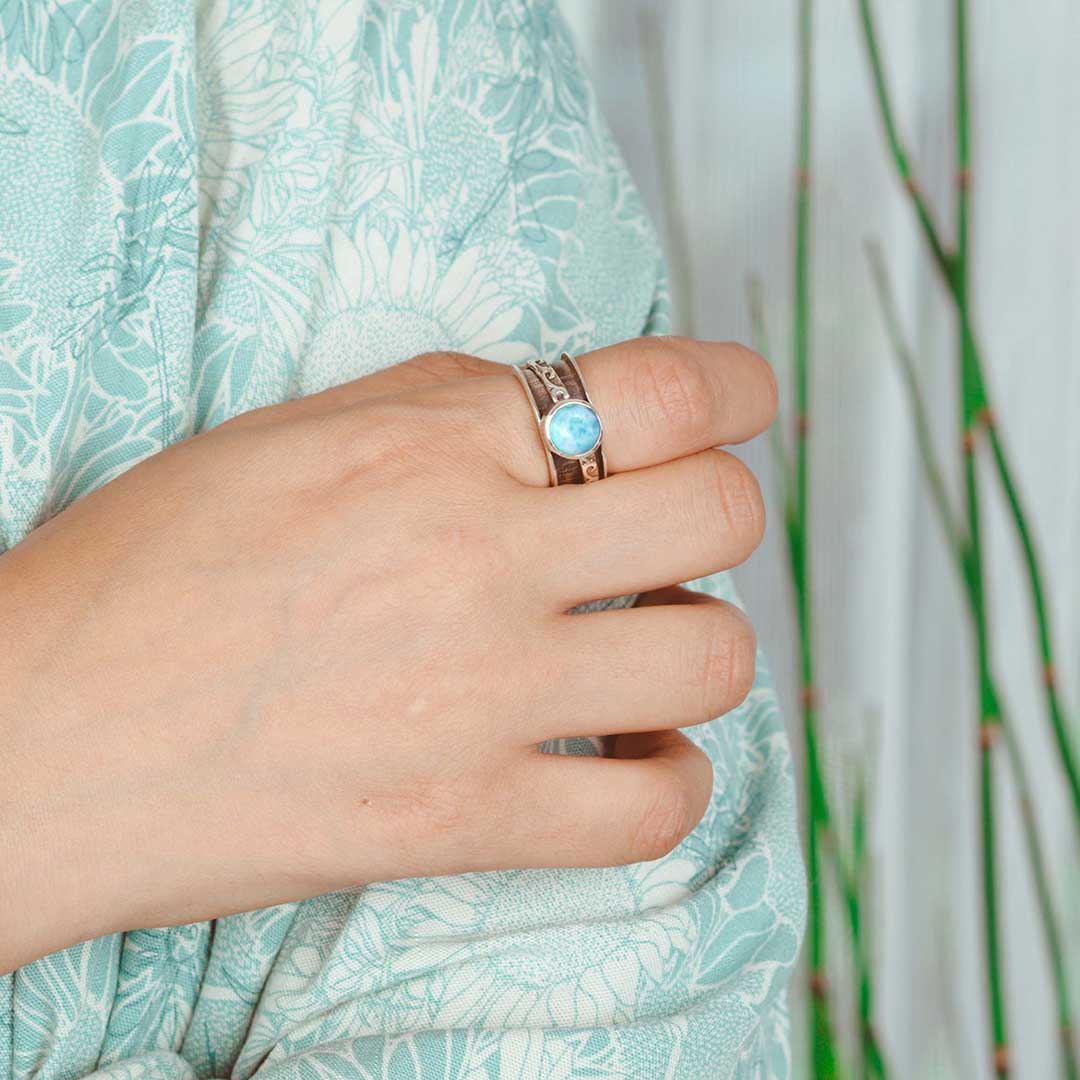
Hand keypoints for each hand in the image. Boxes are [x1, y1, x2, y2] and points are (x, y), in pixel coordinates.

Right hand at [0, 336, 775, 970]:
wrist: (45, 729)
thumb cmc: (150, 570)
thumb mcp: (305, 435)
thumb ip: (455, 413)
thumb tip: (568, 421)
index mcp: (441, 436)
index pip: (667, 387)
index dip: (736, 390)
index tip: (746, 405)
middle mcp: (481, 553)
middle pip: (719, 514)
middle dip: (719, 517)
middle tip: (671, 542)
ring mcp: (484, 692)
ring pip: (714, 656)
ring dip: (700, 647)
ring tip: (642, 654)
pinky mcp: (466, 816)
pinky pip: (656, 806)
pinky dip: (669, 778)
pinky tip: (625, 755)